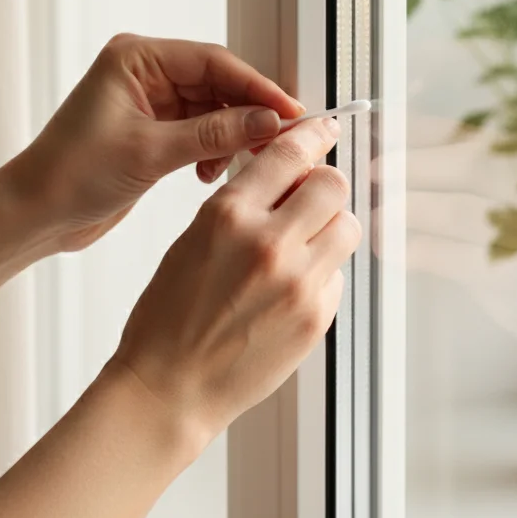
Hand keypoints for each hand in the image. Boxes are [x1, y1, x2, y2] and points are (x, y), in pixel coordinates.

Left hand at [7, 34, 303, 251]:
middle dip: (248, 112)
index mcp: (136, 58)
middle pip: (218, 82)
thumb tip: (266, 122)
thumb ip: (214, 134)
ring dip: (231, 135)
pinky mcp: (152, 131)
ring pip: (213, 108)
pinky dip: (213, 150)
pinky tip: (211, 173)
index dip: (256, 87)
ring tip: (242, 162)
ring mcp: (148, 102)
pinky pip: (200, 131)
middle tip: (279, 140)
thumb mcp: (150, 153)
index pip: (214, 61)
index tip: (289, 111)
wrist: (35, 213)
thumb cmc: (70, 175)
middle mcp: (143, 73)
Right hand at [109, 118, 358, 441]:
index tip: (323, 131)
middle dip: (323, 188)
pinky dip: (321, 276)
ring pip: (347, 228)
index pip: (290, 154)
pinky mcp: (316, 318)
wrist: (171, 387)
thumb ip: (243, 206)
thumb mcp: (193, 240)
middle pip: (334, 185)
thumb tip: (289, 178)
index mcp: (229, 216)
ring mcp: (298, 283)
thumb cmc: (170, 316)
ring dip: (329, 230)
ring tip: (299, 249)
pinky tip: (287, 292)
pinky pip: (337, 276)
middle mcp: (268, 244)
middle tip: (307, 202)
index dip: (312, 136)